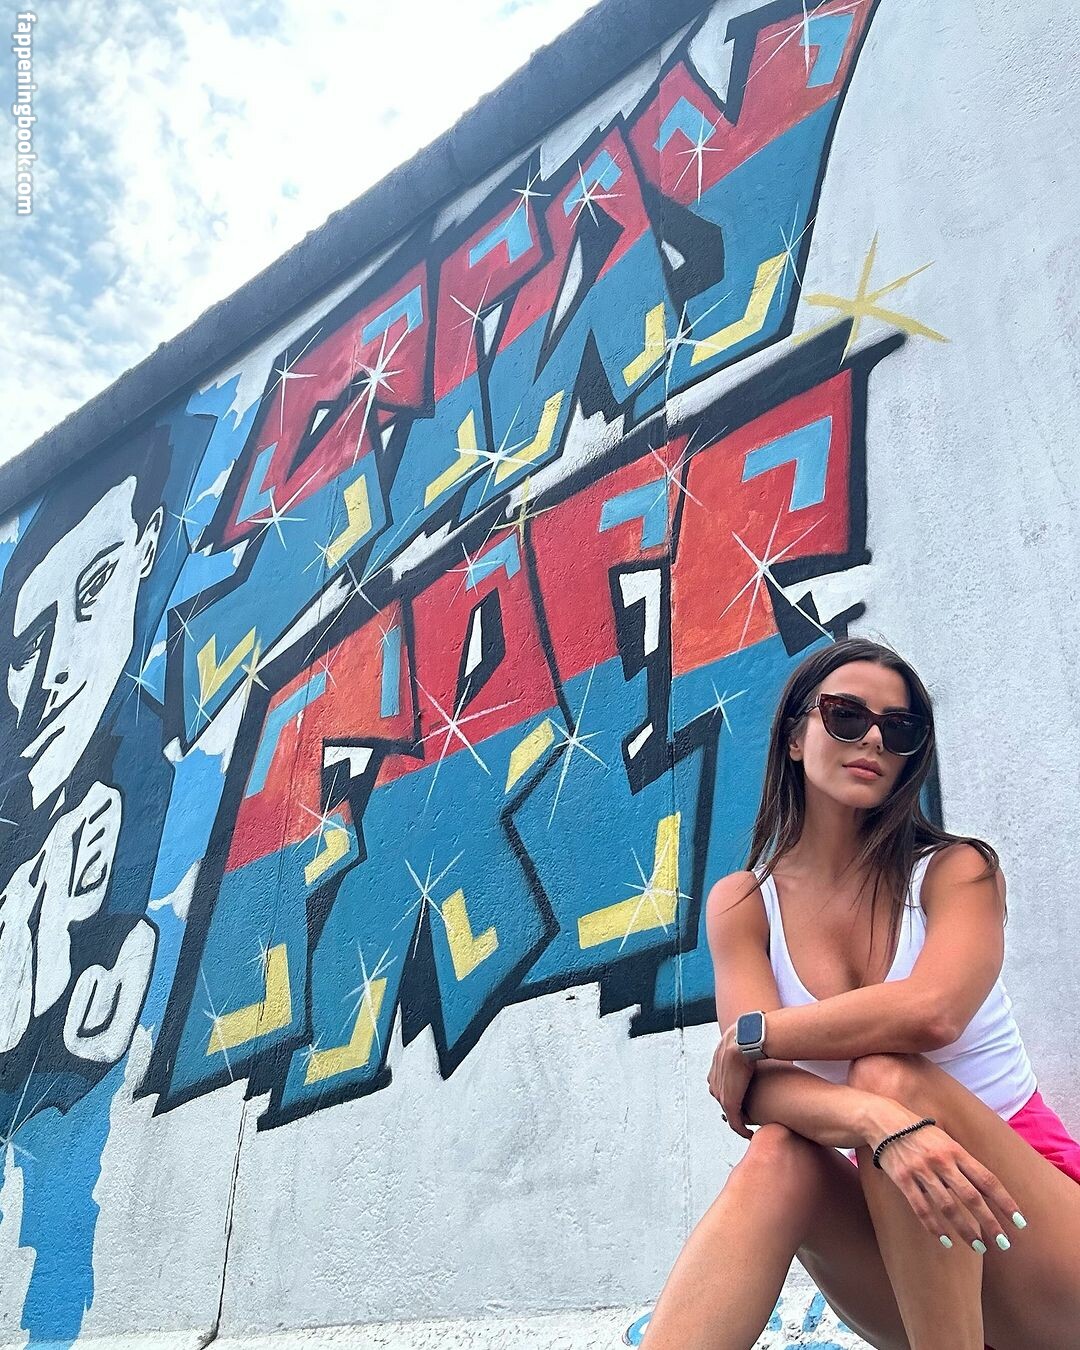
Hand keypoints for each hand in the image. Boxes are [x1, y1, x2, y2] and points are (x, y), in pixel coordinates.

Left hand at [706, 1023, 754, 1138]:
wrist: (749, 1037)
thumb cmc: (754, 1032)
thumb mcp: (746, 1035)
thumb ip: (748, 1041)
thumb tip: (759, 1036)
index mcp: (717, 1062)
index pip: (722, 1081)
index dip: (734, 1090)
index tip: (745, 1097)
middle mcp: (714, 1078)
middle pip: (722, 1097)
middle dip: (734, 1107)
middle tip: (747, 1116)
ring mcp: (720, 1091)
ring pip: (728, 1110)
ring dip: (738, 1119)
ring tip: (748, 1126)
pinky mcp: (729, 1102)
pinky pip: (734, 1121)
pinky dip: (741, 1129)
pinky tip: (749, 1135)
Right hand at [872, 1115, 1023, 1250]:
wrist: (884, 1121)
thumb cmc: (920, 1132)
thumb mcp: (946, 1141)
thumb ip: (964, 1162)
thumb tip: (988, 1189)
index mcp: (956, 1151)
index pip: (987, 1180)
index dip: (1005, 1202)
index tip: (1020, 1222)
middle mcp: (941, 1161)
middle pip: (971, 1197)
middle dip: (989, 1222)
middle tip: (1003, 1243)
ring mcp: (921, 1171)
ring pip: (948, 1206)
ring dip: (965, 1229)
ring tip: (978, 1246)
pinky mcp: (903, 1179)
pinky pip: (921, 1208)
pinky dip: (934, 1226)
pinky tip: (946, 1241)